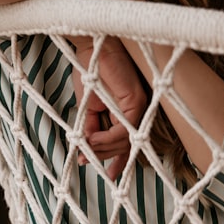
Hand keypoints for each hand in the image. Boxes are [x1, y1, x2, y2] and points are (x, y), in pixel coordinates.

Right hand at [72, 36, 148, 179]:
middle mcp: (136, 112)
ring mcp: (138, 107)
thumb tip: (85, 151)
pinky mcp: (135, 100)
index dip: (119, 161)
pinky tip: (91, 138)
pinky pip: (123, 130)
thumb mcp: (87, 106)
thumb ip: (91, 127)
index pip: (127, 143)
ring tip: (86, 146)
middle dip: (103, 155)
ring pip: (124, 141)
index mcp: (126, 113)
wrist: (91, 48)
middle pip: (124, 146)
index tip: (110, 175)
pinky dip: (106, 138)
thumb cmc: (90, 71)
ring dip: (101, 147)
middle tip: (85, 159)